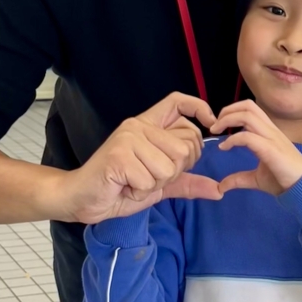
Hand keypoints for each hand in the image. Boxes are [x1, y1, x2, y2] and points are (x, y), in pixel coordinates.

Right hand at [57, 92, 221, 222]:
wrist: (82, 199)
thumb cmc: (120, 188)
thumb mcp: (160, 185)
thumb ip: (187, 182)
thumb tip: (219, 189)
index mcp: (148, 126)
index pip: (178, 102)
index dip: (198, 107)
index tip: (212, 123)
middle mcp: (139, 126)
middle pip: (185, 146)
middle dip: (174, 172)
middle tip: (148, 176)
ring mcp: (128, 138)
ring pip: (169, 167)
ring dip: (155, 184)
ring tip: (134, 182)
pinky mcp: (119, 155)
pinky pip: (150, 180)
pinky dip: (140, 191)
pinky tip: (124, 186)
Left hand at [211, 101, 301, 195]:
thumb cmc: (284, 181)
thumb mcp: (256, 179)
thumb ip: (239, 179)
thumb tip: (222, 186)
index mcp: (268, 133)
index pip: (250, 109)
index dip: (231, 112)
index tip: (218, 127)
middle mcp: (270, 131)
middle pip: (248, 106)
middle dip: (227, 111)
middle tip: (214, 126)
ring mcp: (272, 138)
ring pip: (248, 115)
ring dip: (227, 120)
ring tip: (216, 131)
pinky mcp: (271, 150)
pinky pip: (248, 137)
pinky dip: (232, 139)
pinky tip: (224, 147)